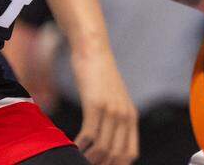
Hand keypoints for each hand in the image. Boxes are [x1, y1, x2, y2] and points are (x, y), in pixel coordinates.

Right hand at [72, 44, 137, 164]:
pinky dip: (80, 145)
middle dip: (101, 164)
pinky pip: (89, 134)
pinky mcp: (95, 104)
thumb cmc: (100, 76)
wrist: (94, 50)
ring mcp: (111, 110)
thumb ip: (116, 118)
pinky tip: (73, 145)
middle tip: (87, 164)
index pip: (130, 153)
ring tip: (79, 158)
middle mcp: (124, 115)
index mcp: (131, 116)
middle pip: (116, 154)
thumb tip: (108, 141)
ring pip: (103, 148)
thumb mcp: (115, 98)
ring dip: (89, 158)